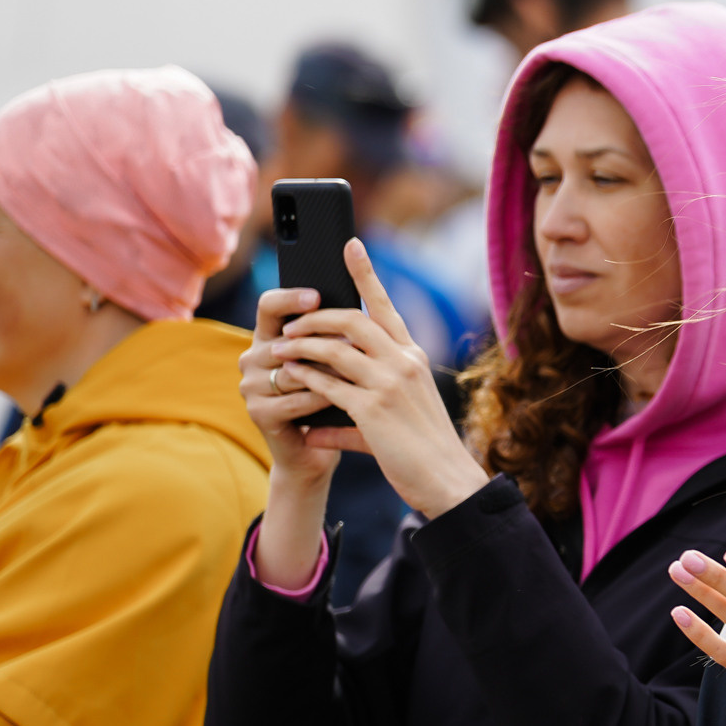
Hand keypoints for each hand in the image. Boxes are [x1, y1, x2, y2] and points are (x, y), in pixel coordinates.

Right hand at [241, 286, 347, 482]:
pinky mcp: (258, 413)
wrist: (315, 453)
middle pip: (285, 339)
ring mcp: (250, 386)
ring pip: (294, 371)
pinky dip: (322, 400)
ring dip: (328, 372)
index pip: (269, 306)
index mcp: (268, 337)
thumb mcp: (331, 364)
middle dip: (323, 341)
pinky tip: (343, 400)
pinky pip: (295, 400)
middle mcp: (252, 357)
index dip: (290, 298)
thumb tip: (358, 299)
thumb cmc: (330, 400)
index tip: (317, 295)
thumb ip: (333, 336)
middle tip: (355, 341)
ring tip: (358, 371)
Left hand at [267, 240, 489, 519]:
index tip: (350, 244)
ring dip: (301, 346)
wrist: (446, 480)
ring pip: (334, 349)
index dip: (365, 273)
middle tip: (290, 323)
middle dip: (315, 317)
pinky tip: (289, 377)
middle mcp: (404, 362)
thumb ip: (361, 408)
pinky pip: (328, 384)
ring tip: (278, 348)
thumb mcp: (402, 414)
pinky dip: (304, 378)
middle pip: (352, 320)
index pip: (385, 306)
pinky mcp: (373, 410)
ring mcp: (389, 384)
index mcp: (413, 356)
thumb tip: (319, 420)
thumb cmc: (424, 450)